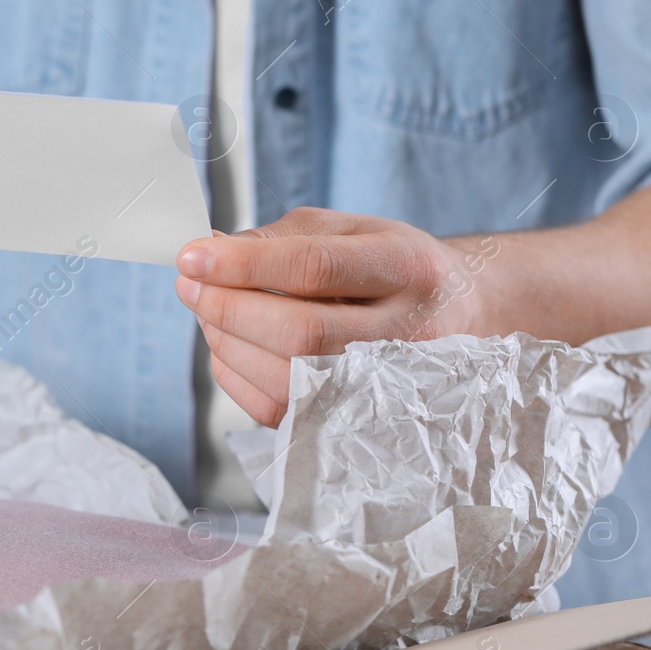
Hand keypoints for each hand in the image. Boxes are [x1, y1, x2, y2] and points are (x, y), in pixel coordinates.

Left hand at [175, 207, 497, 426]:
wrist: (461, 317)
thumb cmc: (393, 267)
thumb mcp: (353, 229)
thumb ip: (283, 237)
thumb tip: (211, 252)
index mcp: (407, 268)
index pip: (315, 268)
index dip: (244, 264)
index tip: (192, 256)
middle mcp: (405, 332)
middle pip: (299, 330)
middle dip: (227, 306)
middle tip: (189, 284)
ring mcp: (386, 386)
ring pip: (286, 377)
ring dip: (227, 342)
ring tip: (209, 311)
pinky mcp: (356, 420)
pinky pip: (278, 408)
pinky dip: (237, 375)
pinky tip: (230, 345)